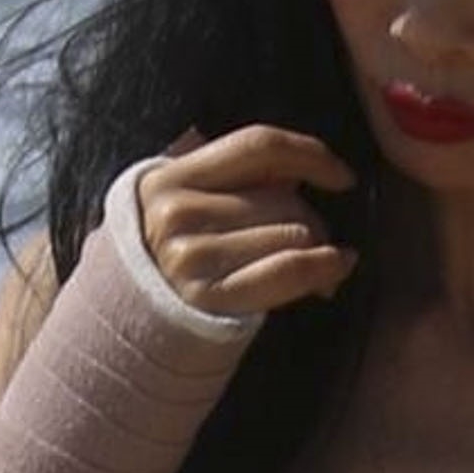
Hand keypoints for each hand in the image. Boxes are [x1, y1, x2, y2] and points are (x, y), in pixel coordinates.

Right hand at [135, 126, 357, 319]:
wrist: (132, 326)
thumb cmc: (176, 260)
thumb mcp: (186, 206)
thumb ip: (237, 180)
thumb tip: (303, 173)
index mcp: (168, 178)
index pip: (258, 146)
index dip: (311, 155)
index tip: (341, 176)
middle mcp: (174, 213)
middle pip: (284, 198)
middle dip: (314, 219)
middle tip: (317, 242)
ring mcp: (187, 256)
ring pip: (293, 233)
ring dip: (319, 249)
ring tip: (314, 266)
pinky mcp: (207, 297)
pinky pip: (288, 269)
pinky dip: (325, 266)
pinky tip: (337, 267)